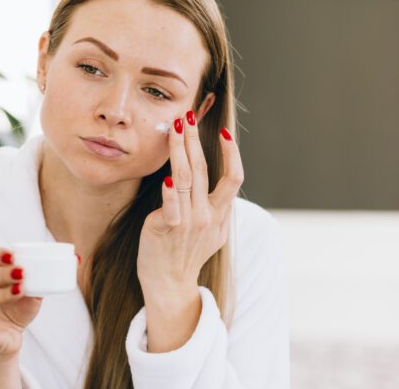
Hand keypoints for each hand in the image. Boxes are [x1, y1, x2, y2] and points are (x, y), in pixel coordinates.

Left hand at [137, 110, 243, 294]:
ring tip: (175, 128)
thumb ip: (216, 210)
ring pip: (186, 178)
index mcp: (219, 215)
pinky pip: (171, 205)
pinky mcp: (168, 228)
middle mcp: (207, 216)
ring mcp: (189, 222)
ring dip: (180, 150)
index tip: (223, 132)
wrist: (170, 285)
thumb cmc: (185, 256)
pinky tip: (167, 175)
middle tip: (189, 116)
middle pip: (205, 169)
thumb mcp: (212, 235)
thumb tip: (218, 187)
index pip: (233, 178)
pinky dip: (170, 190)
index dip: (232, 154)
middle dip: (195, 139)